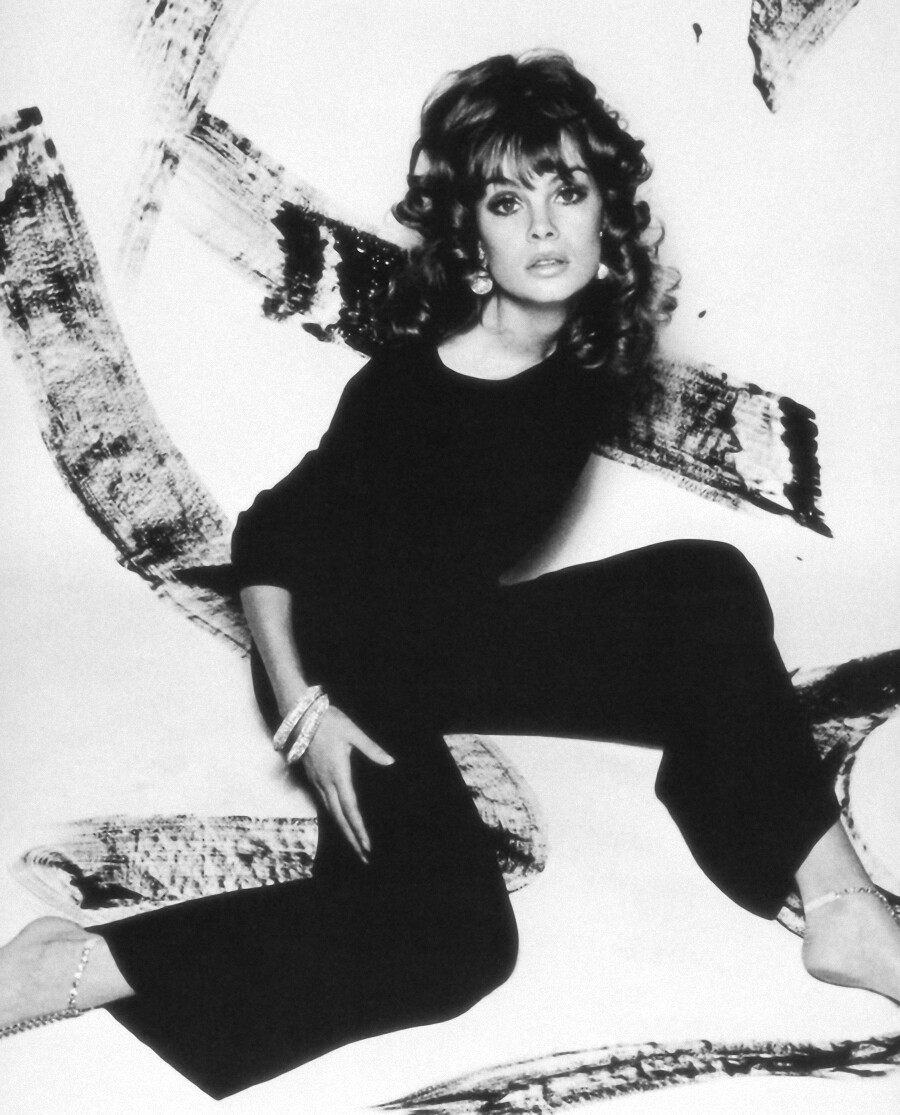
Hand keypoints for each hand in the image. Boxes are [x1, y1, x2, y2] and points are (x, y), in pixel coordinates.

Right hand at [296, 706, 393, 862]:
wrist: (300, 715)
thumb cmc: (329, 721)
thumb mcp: (353, 732)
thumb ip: (371, 749)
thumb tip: (390, 761)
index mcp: (338, 774)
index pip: (350, 808)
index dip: (358, 828)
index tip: (367, 845)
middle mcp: (325, 782)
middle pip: (339, 817)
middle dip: (351, 838)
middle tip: (363, 856)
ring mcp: (317, 780)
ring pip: (330, 811)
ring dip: (343, 829)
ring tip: (354, 844)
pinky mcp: (312, 776)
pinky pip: (323, 802)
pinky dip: (334, 815)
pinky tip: (339, 819)